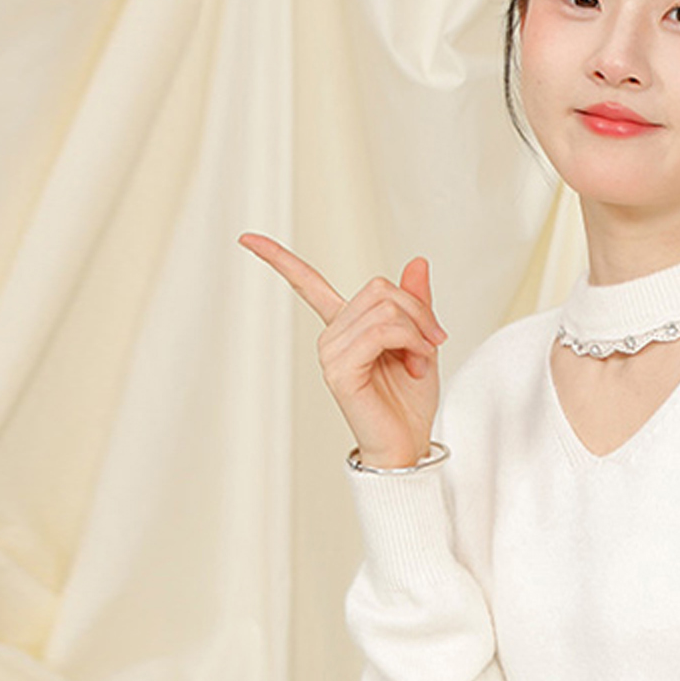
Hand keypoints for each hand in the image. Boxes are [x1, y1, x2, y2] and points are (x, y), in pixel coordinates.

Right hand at [240, 233, 447, 468]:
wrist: (409, 443)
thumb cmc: (410, 400)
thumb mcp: (422, 341)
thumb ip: (416, 302)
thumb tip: (417, 260)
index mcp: (345, 328)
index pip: (306, 285)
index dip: (278, 259)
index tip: (246, 237)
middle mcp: (331, 337)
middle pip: (379, 288)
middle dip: (418, 310)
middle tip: (433, 341)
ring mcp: (331, 353)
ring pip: (384, 310)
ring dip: (418, 333)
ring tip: (420, 361)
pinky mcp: (339, 370)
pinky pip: (381, 333)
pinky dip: (410, 343)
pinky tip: (412, 366)